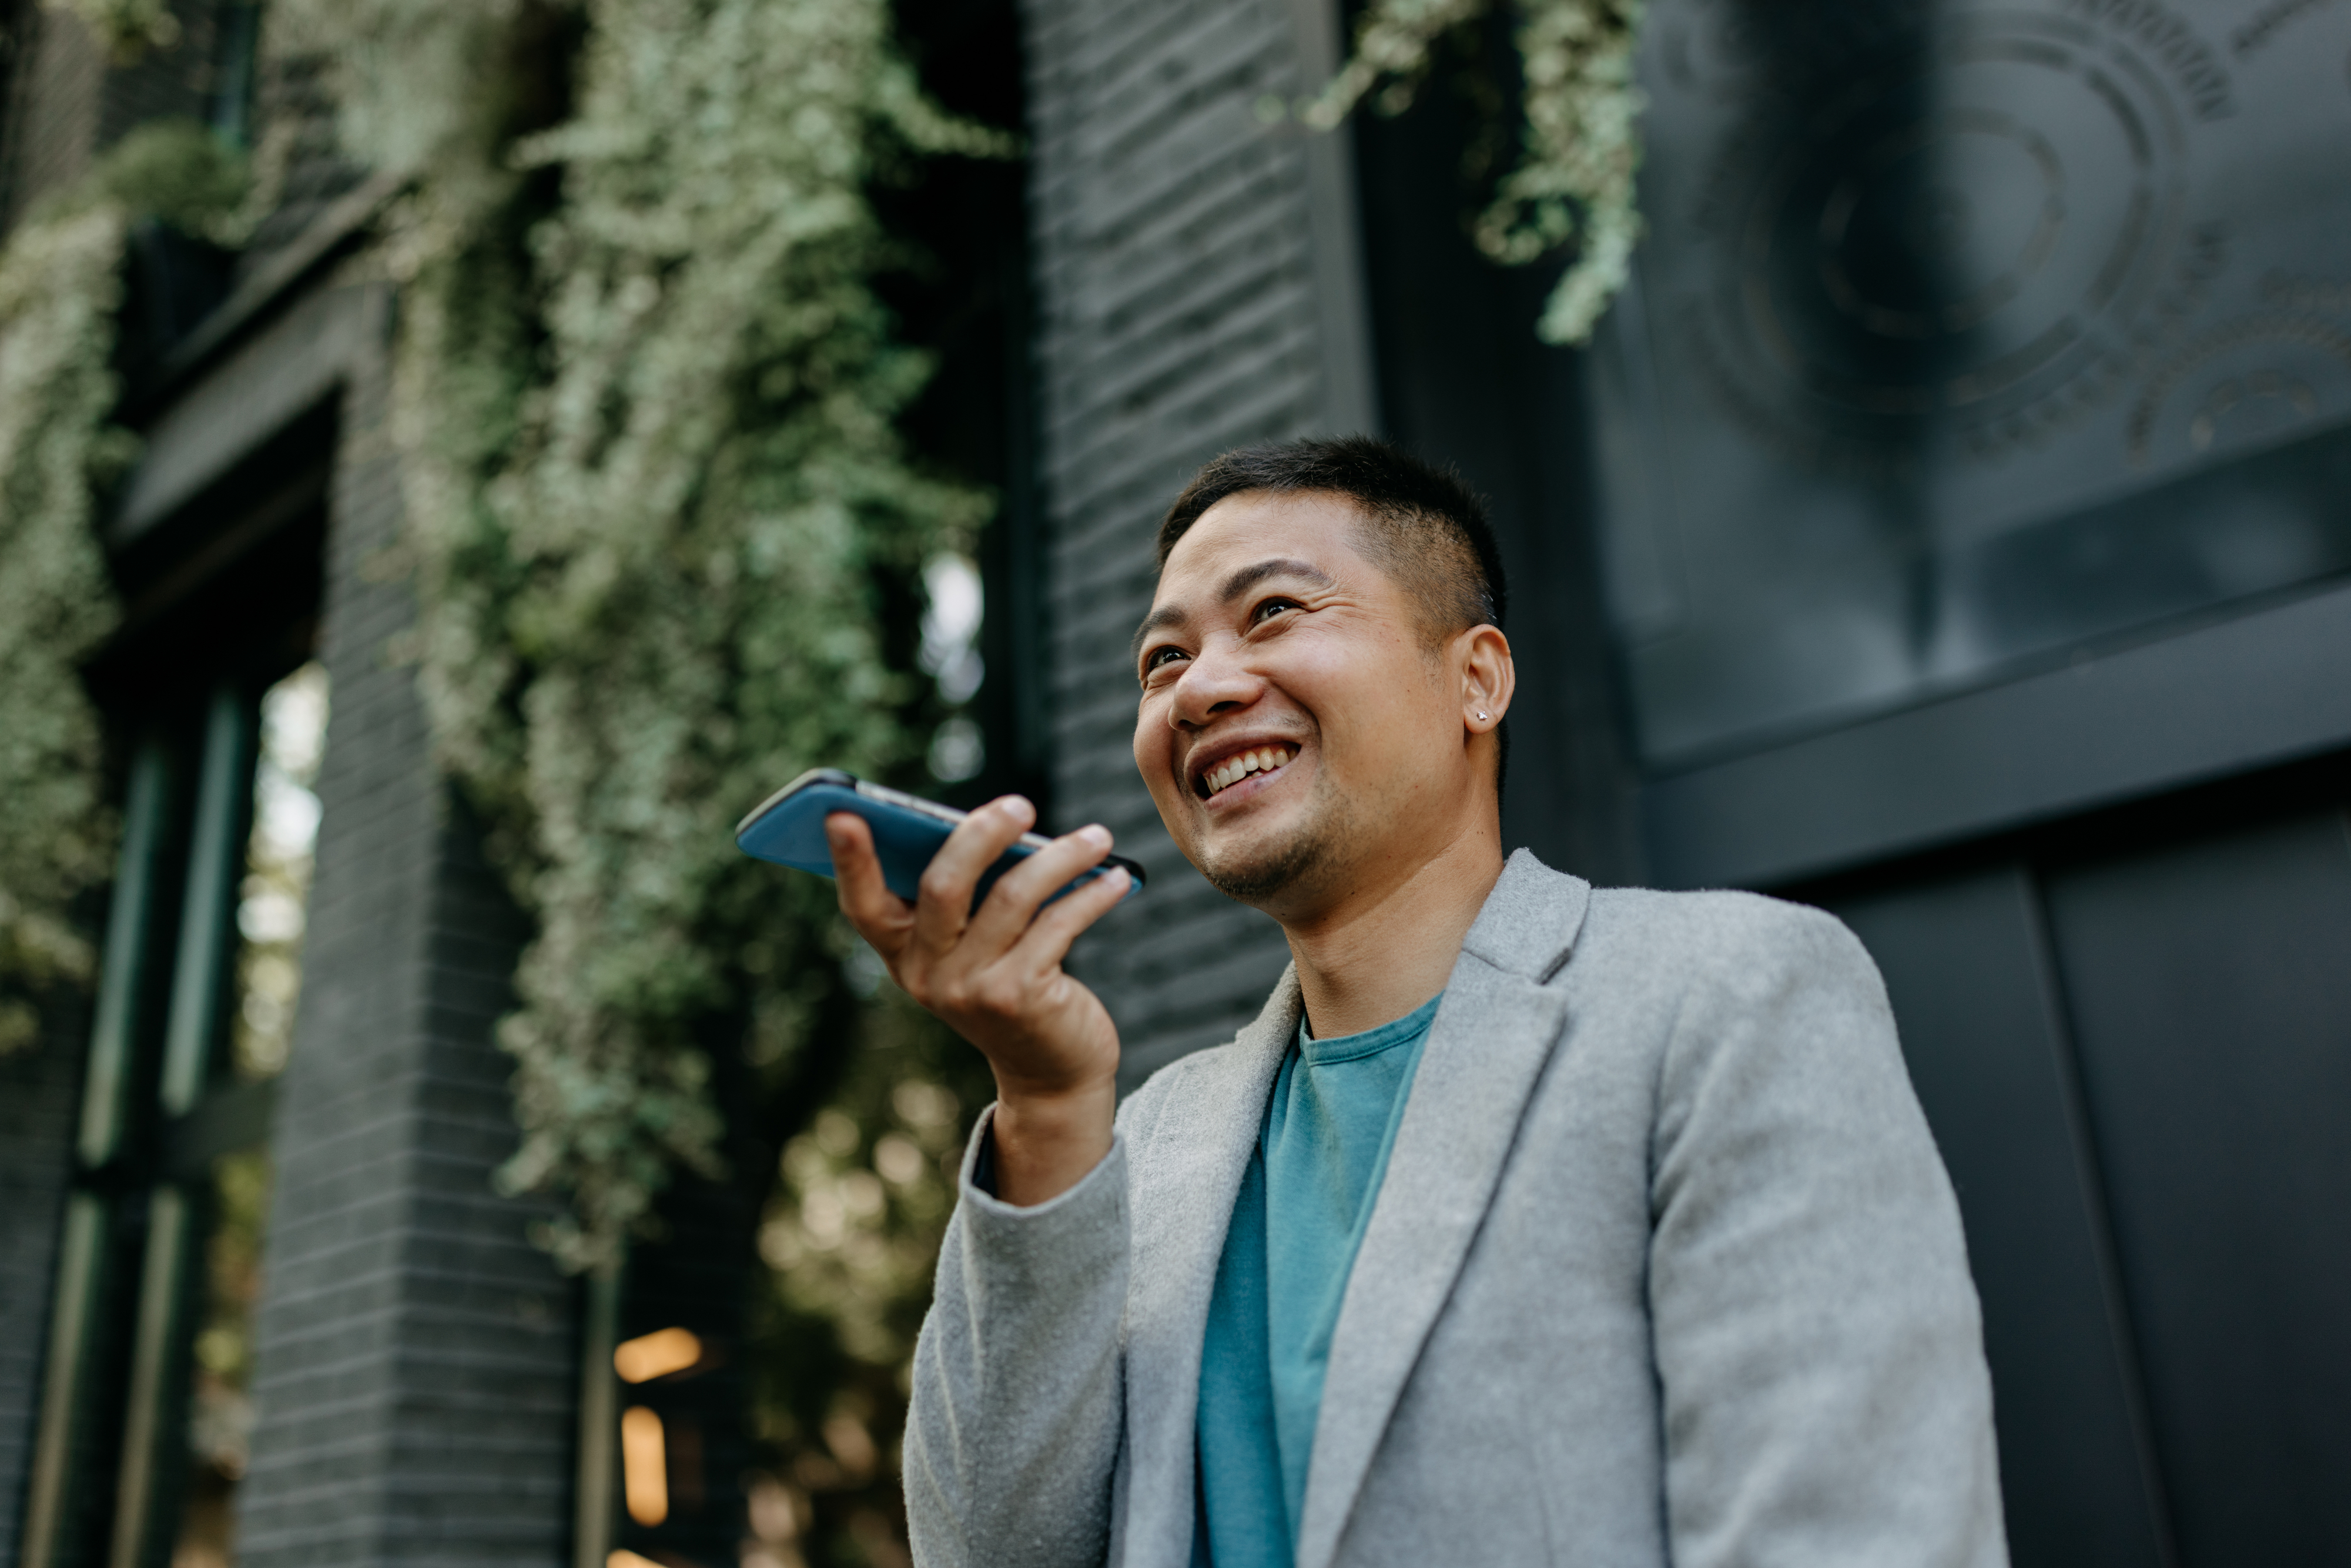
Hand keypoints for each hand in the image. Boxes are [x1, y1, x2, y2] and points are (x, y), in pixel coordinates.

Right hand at [827, 796, 1126, 1203]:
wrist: (1051, 1073)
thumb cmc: (1010, 989)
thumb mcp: (972, 952)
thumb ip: (968, 900)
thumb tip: (998, 824)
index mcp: (902, 955)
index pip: (862, 904)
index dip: (849, 860)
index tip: (842, 812)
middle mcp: (926, 974)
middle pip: (943, 884)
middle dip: (982, 833)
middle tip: (1020, 804)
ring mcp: (971, 989)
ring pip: (1012, 896)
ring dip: (1060, 856)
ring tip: (1098, 837)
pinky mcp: (1020, 996)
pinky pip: (1058, 923)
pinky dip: (1092, 894)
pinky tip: (1118, 879)